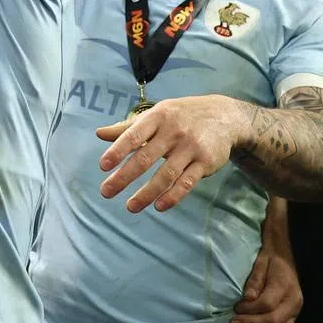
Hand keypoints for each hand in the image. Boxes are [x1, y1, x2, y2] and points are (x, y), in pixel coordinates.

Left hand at [96, 94, 245, 212]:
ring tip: (130, 206)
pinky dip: (172, 196)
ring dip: (146, 193)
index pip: (133, 135)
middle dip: (124, 176)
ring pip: (165, 174)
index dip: (118, 151)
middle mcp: (173, 131)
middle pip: (145, 157)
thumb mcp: (155, 115)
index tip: (103, 166)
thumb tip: (99, 134)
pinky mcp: (205, 162)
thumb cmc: (180, 116)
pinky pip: (186, 182)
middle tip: (106, 192)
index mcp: (157, 117)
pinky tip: (159, 206)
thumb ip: (128, 127)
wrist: (223, 116)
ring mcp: (190, 147)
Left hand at [231, 241, 301, 322]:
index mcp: (286, 287)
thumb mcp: (260, 263)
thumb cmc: (270, 260)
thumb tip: (247, 298)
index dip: (250, 309)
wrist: (284, 258)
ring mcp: (295, 314)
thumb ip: (255, 281)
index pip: (267, 304)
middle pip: (275, 322)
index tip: (235, 308)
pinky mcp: (292, 320)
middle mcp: (294, 303)